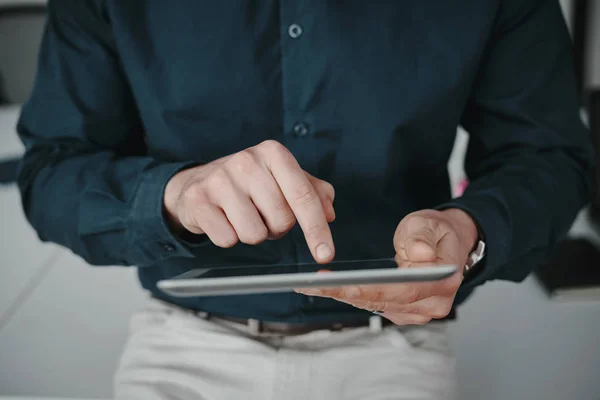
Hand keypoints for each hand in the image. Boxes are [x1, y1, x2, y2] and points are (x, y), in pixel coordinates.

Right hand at [164, 140, 335, 262]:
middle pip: (282, 221)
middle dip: (276, 228)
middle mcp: (247, 161)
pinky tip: (222, 220)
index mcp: (273, 153)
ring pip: (255, 234)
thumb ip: (313, 193)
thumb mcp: (282, 180)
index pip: (303, 197)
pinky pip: (227, 240)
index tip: (325, 255)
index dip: (317, 230)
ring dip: (253, 234)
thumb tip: (329, 214)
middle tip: (261, 214)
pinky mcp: (198, 200)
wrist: (197, 183)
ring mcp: (220, 179)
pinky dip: (229, 237)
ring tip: (242, 216)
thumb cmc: (248, 184)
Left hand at [295, 209, 477, 323]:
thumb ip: (421, 237)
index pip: (400, 290)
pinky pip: (375, 306)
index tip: (339, 284)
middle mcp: (432, 304)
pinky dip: (353, 297)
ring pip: (375, 306)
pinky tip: (331, 288)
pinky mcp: (404, 311)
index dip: (368, 289)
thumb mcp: (429, 223)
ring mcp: (418, 311)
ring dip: (343, 296)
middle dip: (344, 293)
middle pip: (382, 302)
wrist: (447, 244)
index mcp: (442, 282)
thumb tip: (420, 254)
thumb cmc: (438, 232)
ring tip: (312, 285)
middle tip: (310, 284)